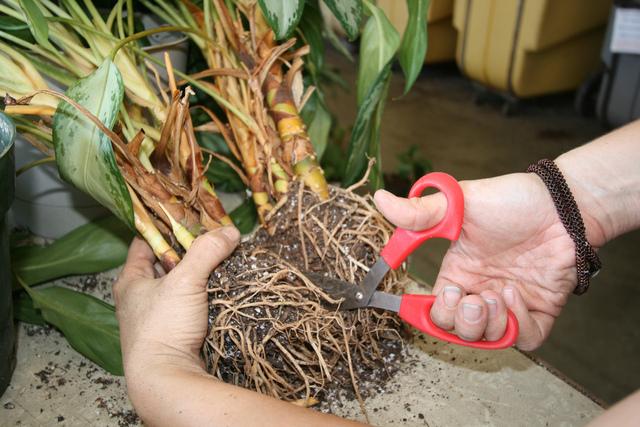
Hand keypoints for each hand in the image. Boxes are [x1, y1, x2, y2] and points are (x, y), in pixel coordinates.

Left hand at [113, 227, 239, 407]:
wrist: (166, 378)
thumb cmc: (163, 326)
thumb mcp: (185, 281)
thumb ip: (206, 252)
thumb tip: (230, 231)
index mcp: (130, 281)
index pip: (144, 242)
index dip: (164, 227)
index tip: (187, 216)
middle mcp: (139, 298)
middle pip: (165, 263)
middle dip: (188, 251)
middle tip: (212, 238)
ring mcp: (155, 317)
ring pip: (179, 286)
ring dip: (198, 275)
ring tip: (221, 260)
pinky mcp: (172, 333)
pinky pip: (189, 306)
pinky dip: (203, 296)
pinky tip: (220, 289)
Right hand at [374, 173, 604, 349]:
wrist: (563, 204)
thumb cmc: (512, 201)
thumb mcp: (461, 204)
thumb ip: (421, 212)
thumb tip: (379, 199)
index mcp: (458, 272)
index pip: (434, 307)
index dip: (429, 311)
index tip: (434, 297)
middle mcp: (480, 290)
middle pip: (456, 330)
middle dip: (458, 322)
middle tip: (470, 299)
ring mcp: (509, 303)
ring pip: (486, 339)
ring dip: (486, 323)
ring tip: (497, 294)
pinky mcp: (538, 310)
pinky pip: (524, 338)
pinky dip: (516, 327)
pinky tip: (515, 295)